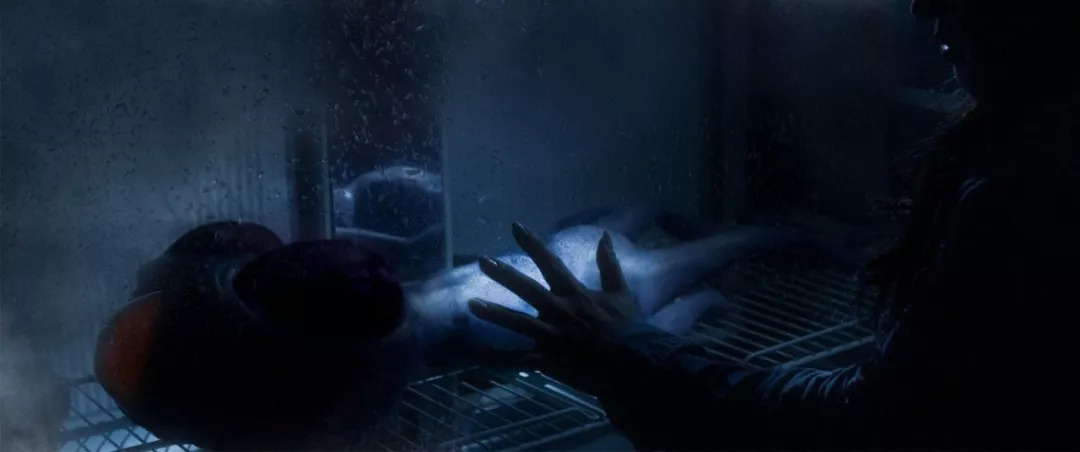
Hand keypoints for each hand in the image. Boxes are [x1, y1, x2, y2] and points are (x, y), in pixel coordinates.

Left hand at [467, 223, 640, 387]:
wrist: (632, 363)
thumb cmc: (628, 327)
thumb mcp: (621, 292)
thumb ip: (609, 264)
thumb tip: (604, 235)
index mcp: (574, 293)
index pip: (550, 263)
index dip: (533, 244)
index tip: (515, 226)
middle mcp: (558, 310)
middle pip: (526, 289)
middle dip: (504, 275)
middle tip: (482, 261)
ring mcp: (551, 336)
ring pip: (517, 322)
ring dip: (494, 313)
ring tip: (471, 304)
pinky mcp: (548, 359)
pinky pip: (518, 360)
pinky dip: (498, 359)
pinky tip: (477, 356)